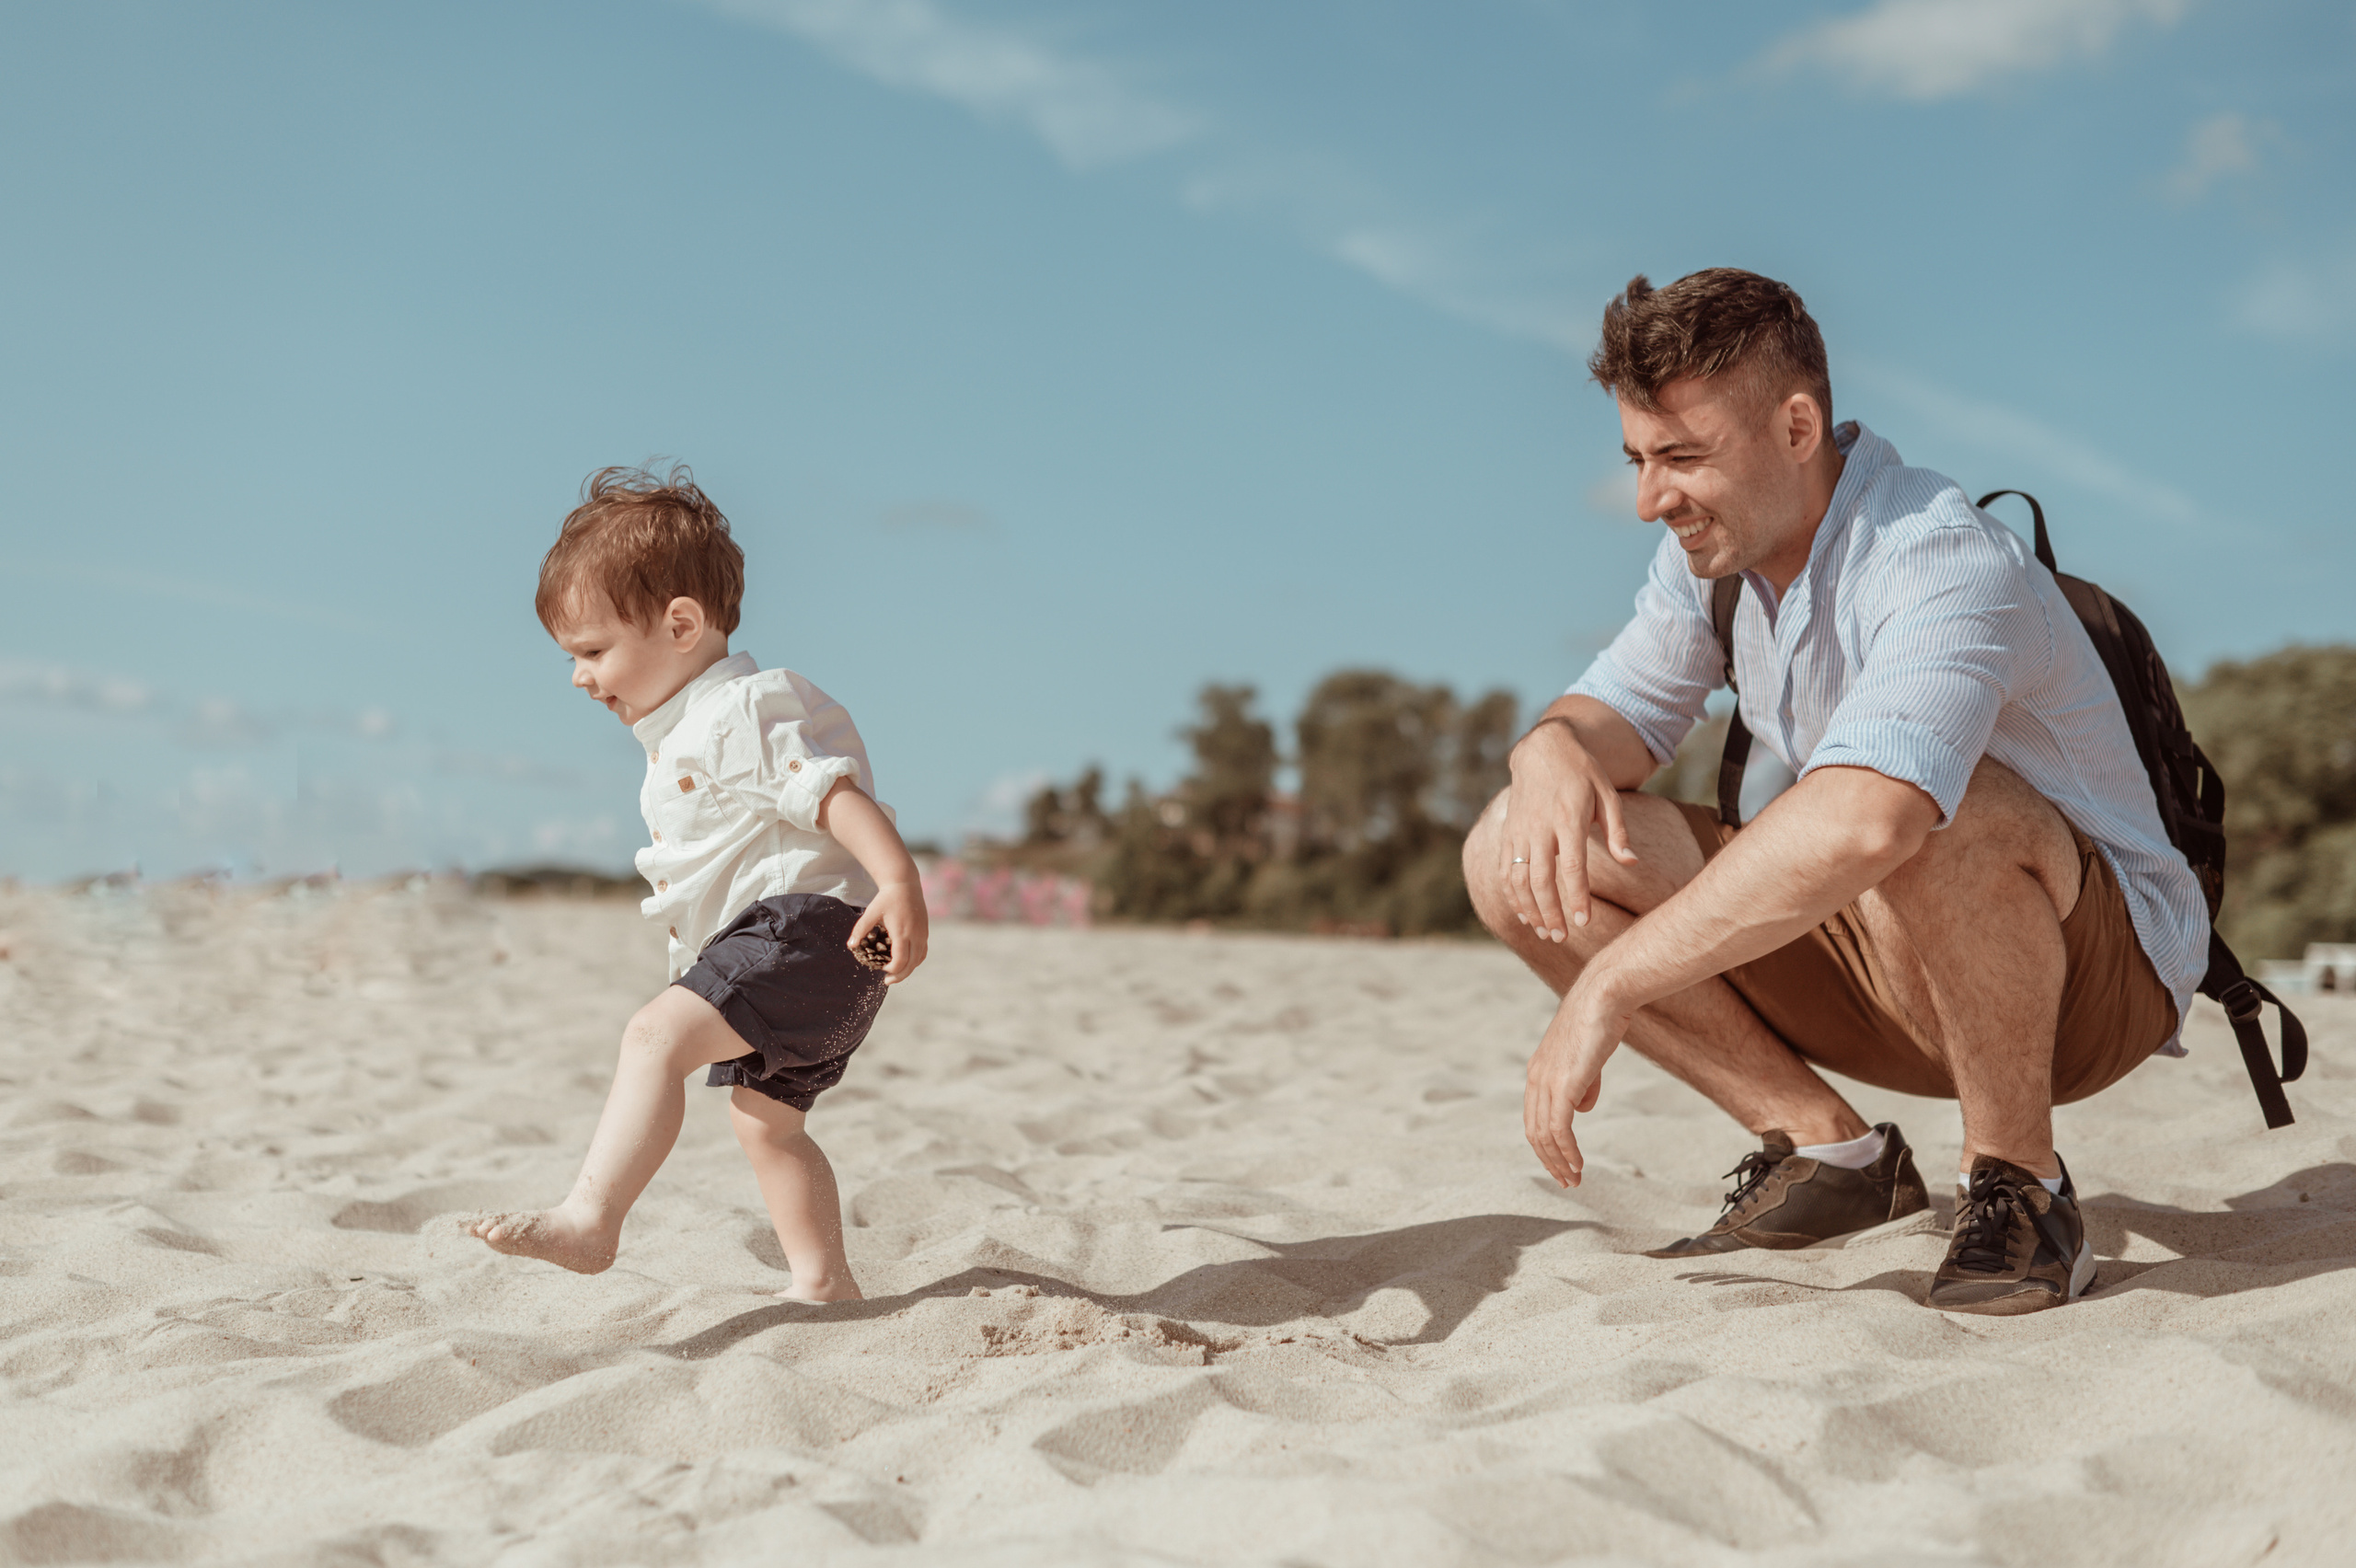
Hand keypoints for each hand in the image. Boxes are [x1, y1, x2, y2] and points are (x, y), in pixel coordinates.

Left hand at [849, 882, 927, 983]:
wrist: (905, 884)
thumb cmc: (886, 898)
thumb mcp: (871, 912)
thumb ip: (860, 929)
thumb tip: (851, 945)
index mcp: (902, 932)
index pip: (901, 960)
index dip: (892, 969)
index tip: (882, 969)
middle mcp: (916, 935)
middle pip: (911, 964)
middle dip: (899, 975)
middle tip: (887, 980)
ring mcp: (923, 934)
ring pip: (918, 959)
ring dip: (908, 969)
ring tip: (896, 974)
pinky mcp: (925, 932)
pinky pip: (922, 952)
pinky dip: (915, 961)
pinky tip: (906, 962)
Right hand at [1503, 719, 1637, 941]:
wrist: (1543, 749)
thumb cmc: (1583, 773)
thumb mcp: (1608, 794)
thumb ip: (1618, 831)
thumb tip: (1632, 862)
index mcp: (1568, 818)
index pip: (1572, 866)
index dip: (1577, 896)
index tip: (1584, 921)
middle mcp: (1540, 827)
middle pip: (1540, 879)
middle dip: (1549, 912)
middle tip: (1561, 937)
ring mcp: (1520, 830)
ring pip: (1518, 879)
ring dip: (1529, 909)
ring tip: (1544, 932)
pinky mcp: (1508, 832)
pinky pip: (1505, 869)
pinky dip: (1512, 895)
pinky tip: (1525, 914)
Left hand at [1523, 982, 1624, 1186]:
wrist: (1605, 995)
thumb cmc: (1601, 1021)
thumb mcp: (1588, 1057)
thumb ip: (1582, 1083)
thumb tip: (1582, 1109)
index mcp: (1538, 1070)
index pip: (1534, 1117)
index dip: (1546, 1144)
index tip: (1561, 1164)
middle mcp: (1536, 1077)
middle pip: (1534, 1131)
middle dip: (1549, 1160)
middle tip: (1566, 1181)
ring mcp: (1547, 1081)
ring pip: (1545, 1135)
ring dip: (1559, 1161)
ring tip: (1573, 1180)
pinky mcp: (1563, 1084)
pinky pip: (1559, 1129)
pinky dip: (1567, 1152)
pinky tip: (1578, 1165)